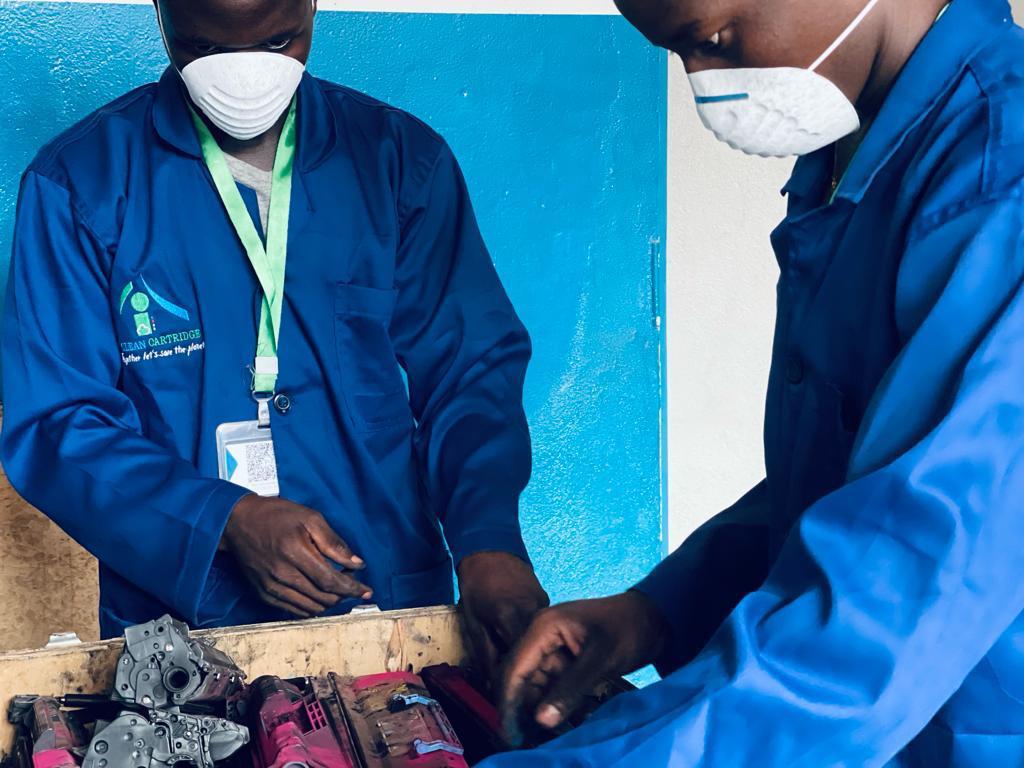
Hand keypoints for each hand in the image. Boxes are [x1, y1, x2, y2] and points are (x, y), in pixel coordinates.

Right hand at [221, 495, 371, 617]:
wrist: (238, 522)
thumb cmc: (276, 516)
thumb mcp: (310, 518)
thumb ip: (334, 543)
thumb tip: (356, 564)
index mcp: (295, 553)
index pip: (330, 581)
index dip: (352, 589)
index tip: (367, 591)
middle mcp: (283, 574)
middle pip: (323, 597)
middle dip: (344, 594)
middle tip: (353, 582)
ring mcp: (272, 586)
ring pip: (310, 607)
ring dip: (329, 602)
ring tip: (338, 588)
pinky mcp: (264, 593)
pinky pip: (293, 610)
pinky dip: (312, 607)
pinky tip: (320, 596)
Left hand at [457, 551, 549, 688]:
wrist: (491, 551)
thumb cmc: (477, 585)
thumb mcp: (473, 621)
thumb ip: (485, 654)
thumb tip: (495, 685)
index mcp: (510, 615)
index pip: (521, 659)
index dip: (519, 682)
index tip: (514, 699)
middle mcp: (533, 612)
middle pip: (538, 654)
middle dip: (531, 676)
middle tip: (523, 694)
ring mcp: (543, 606)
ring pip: (544, 643)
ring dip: (536, 660)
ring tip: (528, 677)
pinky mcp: (547, 603)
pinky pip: (545, 631)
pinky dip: (539, 643)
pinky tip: (531, 653)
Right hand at [499, 591, 668, 744]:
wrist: (652, 619)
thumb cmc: (628, 630)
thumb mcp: (600, 659)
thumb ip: (570, 689)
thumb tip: (541, 720)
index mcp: (543, 627)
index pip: (514, 668)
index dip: (508, 702)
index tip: (510, 734)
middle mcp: (540, 637)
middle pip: (519, 679)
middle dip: (519, 711)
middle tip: (522, 743)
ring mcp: (551, 650)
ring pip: (533, 687)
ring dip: (536, 712)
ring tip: (540, 740)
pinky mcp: (563, 662)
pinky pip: (550, 688)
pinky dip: (552, 707)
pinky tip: (556, 727)